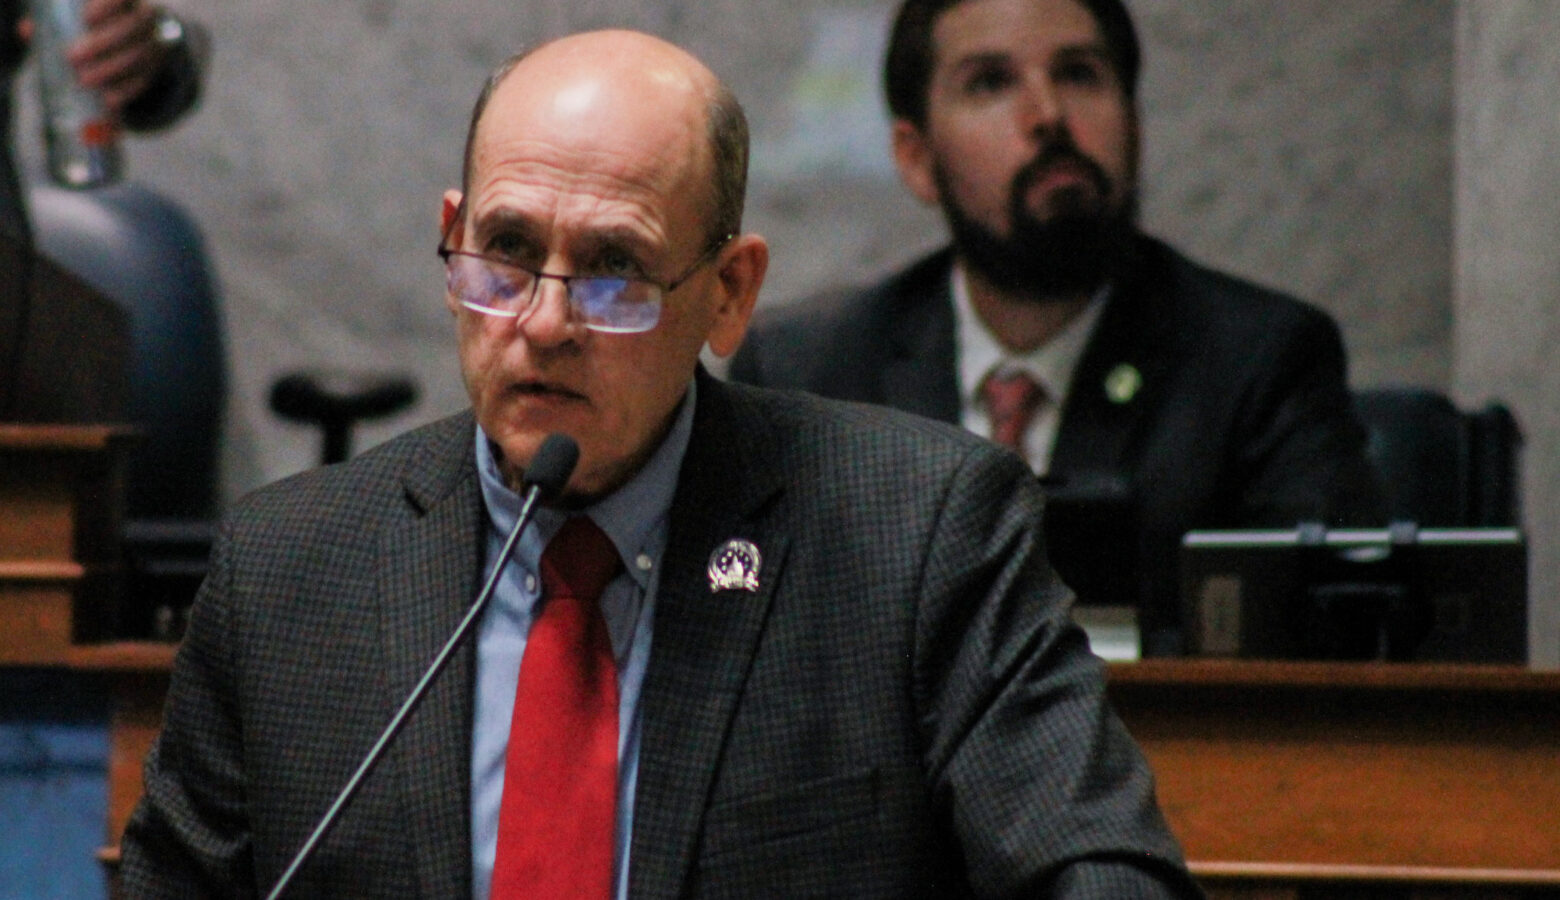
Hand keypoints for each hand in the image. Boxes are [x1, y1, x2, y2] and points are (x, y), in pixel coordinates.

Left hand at [66, 0, 168, 115]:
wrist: (132, 39)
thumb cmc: (97, 24)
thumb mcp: (78, 16)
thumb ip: (55, 20)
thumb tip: (27, 31)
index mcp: (126, 1)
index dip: (108, 7)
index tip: (86, 18)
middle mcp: (146, 19)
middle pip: (132, 28)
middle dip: (103, 44)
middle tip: (72, 58)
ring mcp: (154, 44)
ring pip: (139, 56)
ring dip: (111, 70)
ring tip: (83, 81)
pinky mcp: (155, 69)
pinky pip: (144, 80)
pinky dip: (125, 91)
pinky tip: (108, 100)